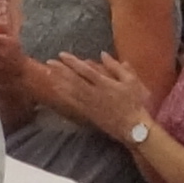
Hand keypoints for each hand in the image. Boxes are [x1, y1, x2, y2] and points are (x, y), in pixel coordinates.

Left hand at [26, 49, 149, 138]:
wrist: (133, 127)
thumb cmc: (134, 103)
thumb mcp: (130, 81)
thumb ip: (116, 67)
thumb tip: (103, 54)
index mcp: (104, 84)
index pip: (84, 69)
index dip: (72, 61)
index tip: (62, 54)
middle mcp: (94, 93)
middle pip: (73, 79)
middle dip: (60, 70)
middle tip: (49, 62)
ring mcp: (90, 104)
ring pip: (71, 91)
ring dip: (59, 81)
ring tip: (49, 74)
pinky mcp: (89, 113)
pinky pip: (73, 102)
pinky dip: (65, 95)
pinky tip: (58, 90)